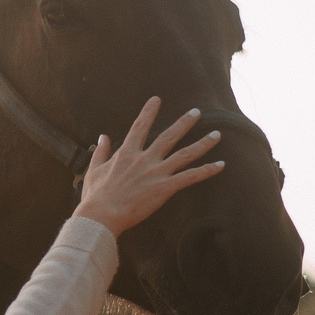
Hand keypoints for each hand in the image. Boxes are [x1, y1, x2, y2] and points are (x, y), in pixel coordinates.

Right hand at [72, 98, 224, 236]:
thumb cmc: (95, 196)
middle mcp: (145, 159)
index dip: (149, 112)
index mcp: (127, 153)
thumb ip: (101, 151)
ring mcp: (157, 172)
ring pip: (186, 154)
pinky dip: (207, 170)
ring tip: (217, 134)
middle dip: (184, 122)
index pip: (140, 127)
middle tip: (197, 111)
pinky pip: (191, 177)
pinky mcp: (165, 187)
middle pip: (169, 136)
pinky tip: (220, 165)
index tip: (157, 99)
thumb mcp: (94, 170)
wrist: (102, 215)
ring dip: (203, 143)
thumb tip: (102, 136)